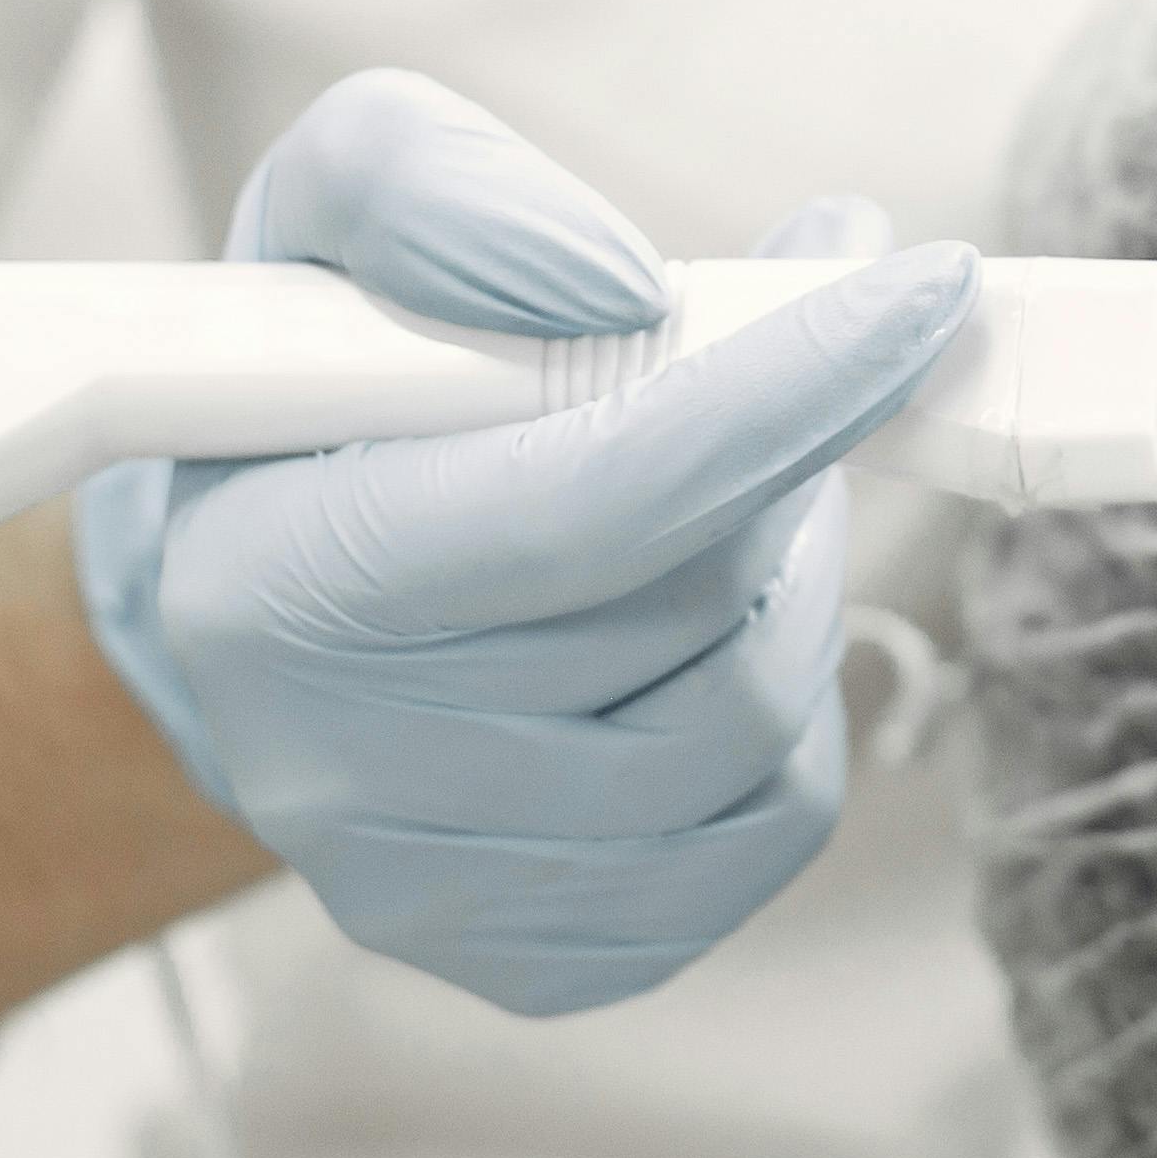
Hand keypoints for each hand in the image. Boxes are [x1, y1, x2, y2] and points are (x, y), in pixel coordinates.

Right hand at [70, 76, 972, 1012]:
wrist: (234, 593)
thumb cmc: (313, 381)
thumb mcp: (333, 205)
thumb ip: (450, 197)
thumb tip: (626, 283)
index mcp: (275, 582)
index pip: (595, 502)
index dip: (785, 392)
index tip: (921, 290)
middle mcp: (338, 770)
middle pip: (698, 620)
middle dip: (793, 470)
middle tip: (793, 376)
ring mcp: (432, 890)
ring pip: (753, 733)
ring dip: (797, 584)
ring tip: (743, 495)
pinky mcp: (525, 959)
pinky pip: (762, 838)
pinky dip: (789, 710)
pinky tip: (719, 622)